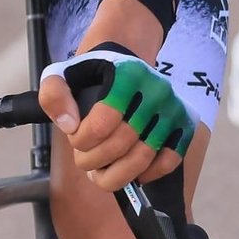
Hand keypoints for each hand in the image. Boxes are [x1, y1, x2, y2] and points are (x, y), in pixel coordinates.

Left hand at [39, 45, 193, 190]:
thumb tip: (69, 126)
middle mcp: (156, 90)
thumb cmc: (93, 75)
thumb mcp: (64, 75)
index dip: (82, 140)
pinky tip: (129, 171)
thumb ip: (54, 96)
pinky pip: (169, 161)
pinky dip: (147, 174)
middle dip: (94, 160)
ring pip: (143, 158)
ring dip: (116, 174)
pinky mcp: (184, 126)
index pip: (102, 123)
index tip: (74, 139)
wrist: (126, 63)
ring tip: (101, 171)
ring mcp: (173, 109)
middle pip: (121, 144)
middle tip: (84, 160)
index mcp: (127, 74)